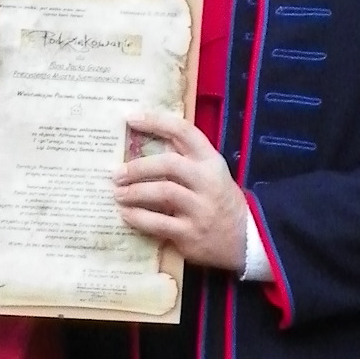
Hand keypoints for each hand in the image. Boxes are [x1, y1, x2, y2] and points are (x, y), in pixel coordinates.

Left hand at [114, 106, 251, 272]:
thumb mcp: (209, 173)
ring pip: (162, 192)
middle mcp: (207, 181)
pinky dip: (138, 218)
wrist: (243, 239)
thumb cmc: (218, 200)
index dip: (156, 122)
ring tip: (117, 194)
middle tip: (116, 174)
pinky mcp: (190, 233)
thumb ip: (184, 158)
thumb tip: (145, 140)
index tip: (131, 119)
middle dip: (138, 167)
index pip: (184, 132)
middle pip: (169, 164)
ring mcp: (200, 208)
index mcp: (210, 161)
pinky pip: (158, 223)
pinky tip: (126, 214)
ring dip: (134, 192)